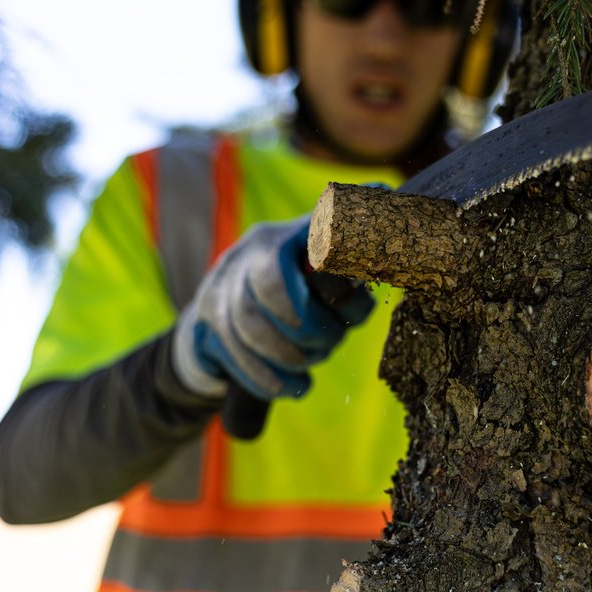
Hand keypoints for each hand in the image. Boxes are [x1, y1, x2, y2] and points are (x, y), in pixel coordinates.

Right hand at [171, 215, 373, 401]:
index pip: (306, 241)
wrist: (223, 324)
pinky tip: (299, 386)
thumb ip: (353, 259)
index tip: (351, 303)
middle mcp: (242, 258)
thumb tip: (386, 205)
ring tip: (313, 362)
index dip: (331, 271)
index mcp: (279, 238)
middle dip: (310, 326)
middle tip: (330, 342)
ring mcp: (217, 293)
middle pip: (271, 288)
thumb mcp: (323, 273)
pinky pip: (238, 360)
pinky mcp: (204, 332)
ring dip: (292, 355)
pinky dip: (274, 381)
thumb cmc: (294, 297)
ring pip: (250, 327)